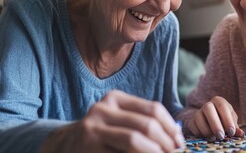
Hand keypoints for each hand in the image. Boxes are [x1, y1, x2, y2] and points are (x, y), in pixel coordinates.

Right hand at [40, 90, 183, 152]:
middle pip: (146, 125)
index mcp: (115, 98)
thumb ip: (144, 122)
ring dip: (155, 152)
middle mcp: (102, 109)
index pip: (153, 109)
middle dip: (166, 142)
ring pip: (134, 141)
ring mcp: (92, 129)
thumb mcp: (119, 120)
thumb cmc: (102, 134)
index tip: (180, 142)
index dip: (170, 127)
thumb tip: (177, 136)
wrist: (64, 145)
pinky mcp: (88, 148)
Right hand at [186, 96, 243, 139]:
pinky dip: (200, 133)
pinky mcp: (192, 121)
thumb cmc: (224, 120)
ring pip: (198, 117)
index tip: (231, 132)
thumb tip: (241, 134)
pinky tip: (207, 138)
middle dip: (215, 124)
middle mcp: (208, 104)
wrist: (211, 122)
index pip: (222, 106)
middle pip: (208, 108)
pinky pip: (193, 125)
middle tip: (221, 136)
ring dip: (206, 130)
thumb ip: (235, 128)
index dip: (227, 119)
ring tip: (214, 138)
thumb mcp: (231, 122)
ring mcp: (198, 112)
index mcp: (219, 101)